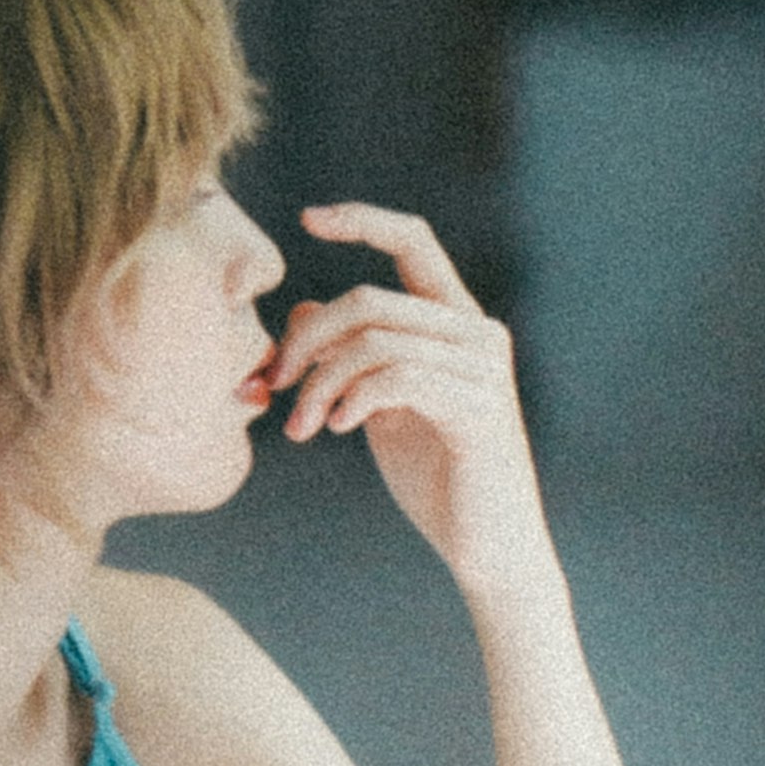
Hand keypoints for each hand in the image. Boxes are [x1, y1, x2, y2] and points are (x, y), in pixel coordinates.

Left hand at [268, 208, 558, 602]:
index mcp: (457, 322)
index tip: (308, 218)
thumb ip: (352, 357)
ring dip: (320, 383)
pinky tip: (340, 427)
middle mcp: (477, 333)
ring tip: (303, 426)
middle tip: (276, 384)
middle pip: (370, 299)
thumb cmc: (436, 477)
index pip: (414, 241)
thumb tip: (303, 310)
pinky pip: (396, 377)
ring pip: (374, 341)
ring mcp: (481, 369)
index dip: (363, 220)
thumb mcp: (381, 407)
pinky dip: (353, 398)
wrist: (488, 547)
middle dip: (307, 340)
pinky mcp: (476, 408)